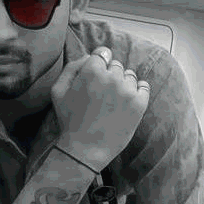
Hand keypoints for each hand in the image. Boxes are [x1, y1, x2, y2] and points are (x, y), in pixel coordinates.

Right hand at [50, 47, 149, 170]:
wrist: (86, 149)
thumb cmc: (70, 121)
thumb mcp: (58, 90)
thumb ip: (73, 67)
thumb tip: (90, 56)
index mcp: (92, 70)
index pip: (103, 53)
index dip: (100, 63)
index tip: (98, 76)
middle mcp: (112, 77)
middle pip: (116, 65)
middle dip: (110, 75)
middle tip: (103, 94)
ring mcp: (127, 90)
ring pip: (130, 75)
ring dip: (123, 84)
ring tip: (114, 101)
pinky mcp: (139, 104)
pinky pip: (144, 87)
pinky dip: (139, 90)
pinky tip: (129, 100)